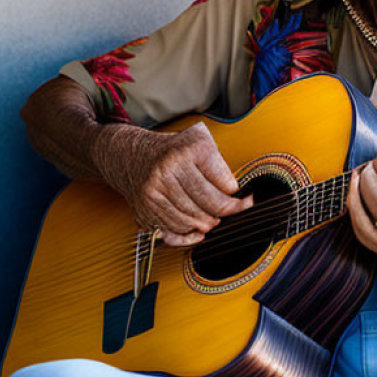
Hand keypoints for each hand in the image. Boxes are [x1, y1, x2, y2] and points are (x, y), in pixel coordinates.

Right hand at [96, 122, 251, 246]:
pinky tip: (198, 232)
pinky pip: (172, 229)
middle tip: (235, 211)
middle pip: (208, 202)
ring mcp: (154, 190)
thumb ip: (217, 164)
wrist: (130, 154)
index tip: (246, 200)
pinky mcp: (145, 208)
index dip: (237, 195)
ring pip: (192, 219)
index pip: (222, 181)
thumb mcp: (197, 141)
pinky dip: (189, 235)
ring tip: (215, 219)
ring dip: (208, 224)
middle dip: (227, 212)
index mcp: (186, 149)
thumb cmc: (171, 149)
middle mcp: (168, 169)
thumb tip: (236, 194)